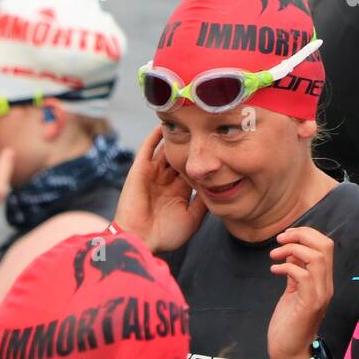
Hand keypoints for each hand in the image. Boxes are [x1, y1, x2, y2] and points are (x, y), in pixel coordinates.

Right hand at [113, 126, 206, 253]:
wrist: (141, 240)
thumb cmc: (166, 235)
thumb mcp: (192, 218)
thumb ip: (203, 201)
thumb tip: (218, 187)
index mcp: (179, 191)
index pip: (193, 169)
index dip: (203, 158)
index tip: (217, 144)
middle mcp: (166, 180)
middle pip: (180, 156)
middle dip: (190, 143)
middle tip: (204, 124)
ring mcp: (153, 174)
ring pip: (165, 149)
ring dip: (174, 136)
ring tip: (186, 118)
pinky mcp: (140, 170)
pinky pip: (148, 148)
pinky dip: (155, 136)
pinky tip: (164, 123)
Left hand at [266, 227, 335, 358]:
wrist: (290, 354)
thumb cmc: (289, 324)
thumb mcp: (293, 291)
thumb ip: (296, 271)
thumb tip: (292, 250)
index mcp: (322, 280)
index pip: (325, 245)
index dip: (306, 234)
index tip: (286, 236)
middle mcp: (325, 285)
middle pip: (325, 246)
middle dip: (301, 235)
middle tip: (280, 239)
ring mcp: (320, 294)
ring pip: (317, 258)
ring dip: (292, 250)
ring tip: (275, 255)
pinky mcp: (310, 304)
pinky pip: (303, 275)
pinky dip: (286, 267)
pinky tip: (274, 271)